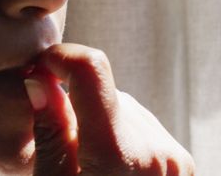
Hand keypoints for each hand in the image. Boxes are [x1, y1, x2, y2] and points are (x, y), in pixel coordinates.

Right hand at [24, 44, 194, 175]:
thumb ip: (50, 131)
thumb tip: (38, 79)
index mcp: (117, 153)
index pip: (92, 68)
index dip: (62, 56)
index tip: (40, 66)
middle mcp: (154, 149)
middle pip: (104, 93)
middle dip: (76, 105)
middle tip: (59, 142)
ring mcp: (173, 157)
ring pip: (123, 108)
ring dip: (100, 121)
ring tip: (87, 164)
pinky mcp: (182, 163)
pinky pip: (142, 126)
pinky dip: (122, 136)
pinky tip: (111, 165)